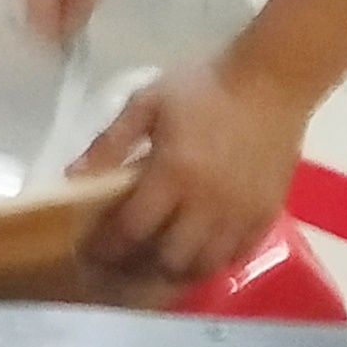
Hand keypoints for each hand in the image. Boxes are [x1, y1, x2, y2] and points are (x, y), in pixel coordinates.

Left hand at [72, 55, 310, 282]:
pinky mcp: (268, 210)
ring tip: (159, 260)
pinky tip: (198, 251)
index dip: (107, 247)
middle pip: (169, 258)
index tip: (91, 250)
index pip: (131, 230)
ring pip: (205, 264)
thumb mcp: (146, 102)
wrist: (273, 77)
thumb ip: (109, 142)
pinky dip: (214, 260)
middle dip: (140, 265)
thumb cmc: (203, 86)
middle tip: (124, 258)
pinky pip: (238, 253)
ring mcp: (242, 210)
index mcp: (172, 174)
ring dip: (178, 268)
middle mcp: (208, 201)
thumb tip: (73, 177)